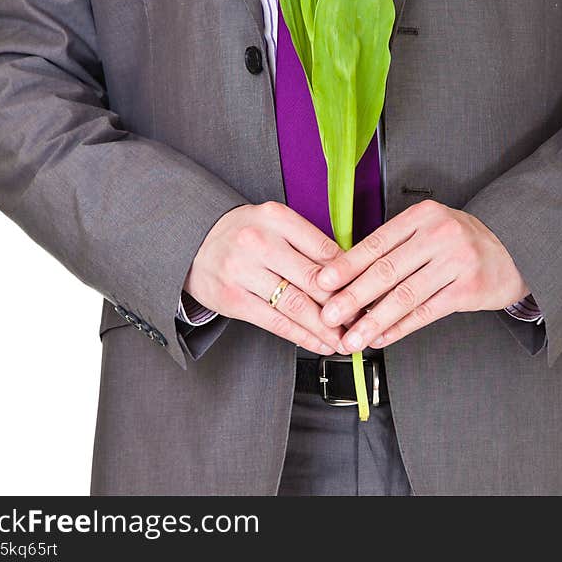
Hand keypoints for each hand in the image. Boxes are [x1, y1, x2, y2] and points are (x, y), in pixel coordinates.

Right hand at [184, 201, 347, 353]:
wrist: (194, 242)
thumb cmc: (245, 233)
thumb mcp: (275, 223)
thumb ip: (308, 242)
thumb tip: (350, 272)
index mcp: (276, 217)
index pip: (324, 249)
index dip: (351, 275)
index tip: (367, 292)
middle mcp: (259, 241)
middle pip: (313, 279)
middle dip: (344, 305)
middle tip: (363, 321)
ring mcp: (243, 271)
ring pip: (296, 305)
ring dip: (326, 328)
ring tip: (345, 339)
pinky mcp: (232, 299)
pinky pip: (275, 322)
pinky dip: (301, 336)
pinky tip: (319, 343)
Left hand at [316, 200, 528, 350]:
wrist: (514, 248)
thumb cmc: (459, 241)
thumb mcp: (429, 228)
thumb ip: (395, 245)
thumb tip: (347, 275)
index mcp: (422, 215)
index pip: (376, 243)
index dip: (346, 265)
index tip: (322, 283)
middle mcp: (439, 234)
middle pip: (386, 270)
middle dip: (353, 297)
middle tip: (329, 316)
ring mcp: (456, 261)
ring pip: (405, 296)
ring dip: (373, 320)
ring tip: (352, 338)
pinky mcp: (469, 288)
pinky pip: (427, 312)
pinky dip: (401, 327)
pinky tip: (382, 338)